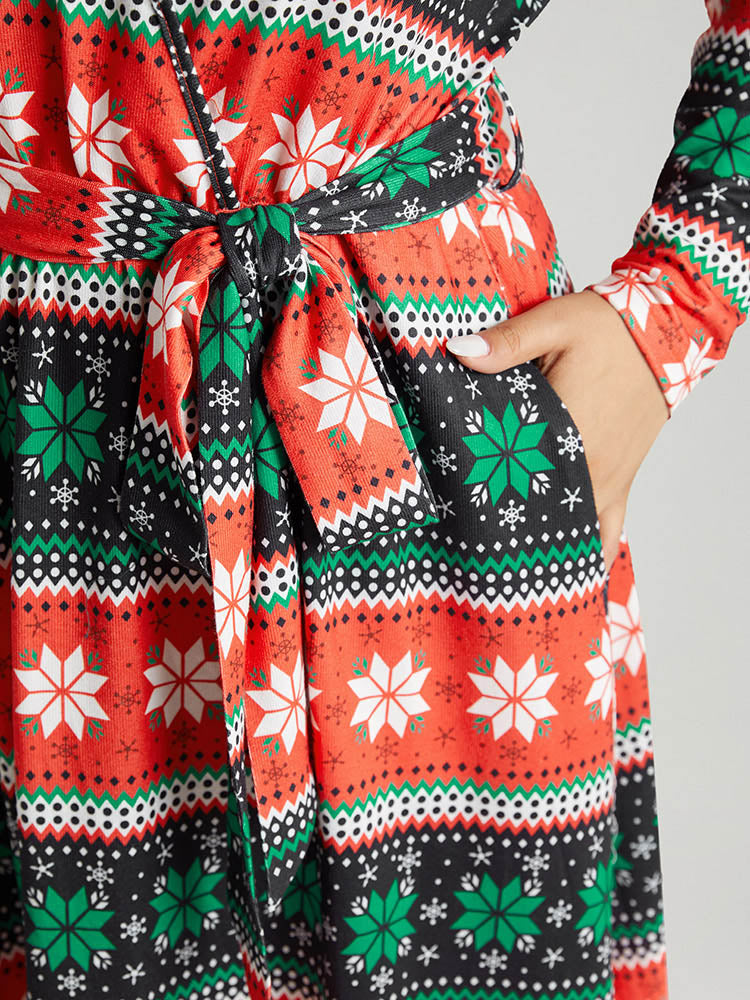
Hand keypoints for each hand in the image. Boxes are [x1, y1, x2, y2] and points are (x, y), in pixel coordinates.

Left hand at [444, 289, 668, 575]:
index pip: (511, 477)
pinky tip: (575, 573)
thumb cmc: (609, 328)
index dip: (478, 496)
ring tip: (506, 564)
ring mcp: (607, 479)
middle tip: (466, 544)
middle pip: (534, 510)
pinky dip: (591, 551)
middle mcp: (588, 467)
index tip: (450, 514)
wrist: (665, 334)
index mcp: (564, 432)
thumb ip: (506, 343)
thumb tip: (458, 352)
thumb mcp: (554, 323)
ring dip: (539, 542)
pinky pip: (609, 529)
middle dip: (501, 526)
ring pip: (569, 528)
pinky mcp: (622, 480)